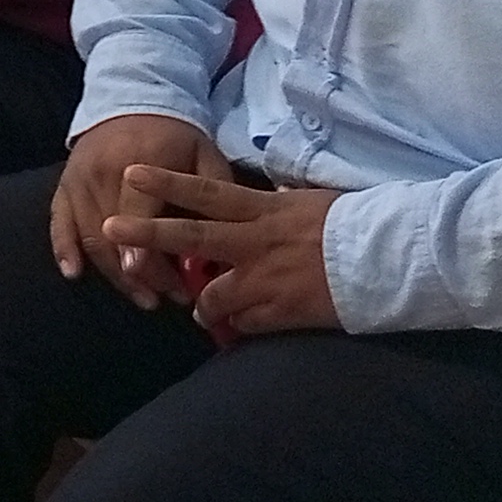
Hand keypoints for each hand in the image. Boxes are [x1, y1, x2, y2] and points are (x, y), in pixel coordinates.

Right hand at [51, 113, 228, 305]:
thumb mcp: (205, 157)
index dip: (149, 256)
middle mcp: (102, 173)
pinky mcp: (63, 185)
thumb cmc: (176, 136)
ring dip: (114, 273)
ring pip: (89, 237)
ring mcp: (78, 179)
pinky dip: (63, 249)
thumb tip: (214, 246)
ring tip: (142, 297)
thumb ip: (209, 198)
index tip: (167, 289)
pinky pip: (58, 222)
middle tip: (165, 299)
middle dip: (139, 275)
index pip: (138, 217)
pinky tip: (73, 274)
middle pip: (113, 235)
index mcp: (139, 163)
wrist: (133, 98)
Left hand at [103, 166, 345, 337]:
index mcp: (263, 209)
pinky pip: (245, 323)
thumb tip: (258, 198)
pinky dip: (238, 326)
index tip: (130, 173)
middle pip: (191, 237)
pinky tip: (236, 329)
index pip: (206, 192)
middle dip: (147, 234)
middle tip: (109, 229)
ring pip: (212, 293)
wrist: (393, 258)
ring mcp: (267, 278)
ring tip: (196, 310)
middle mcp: (256, 241)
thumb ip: (273, 204)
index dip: (166, 183)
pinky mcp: (283, 310)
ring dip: (200, 304)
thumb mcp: (307, 202)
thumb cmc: (356, 223)